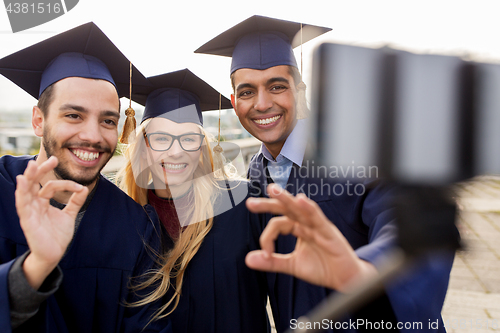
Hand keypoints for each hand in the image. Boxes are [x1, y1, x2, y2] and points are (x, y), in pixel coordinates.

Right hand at [15, 156, 87, 289]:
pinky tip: (21, 181)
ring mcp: (29, 212)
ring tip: (31, 165)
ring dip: (28, 177)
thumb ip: (75, 202)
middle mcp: (34, 204)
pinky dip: (21, 192)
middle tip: (53, 159)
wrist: (54, 254)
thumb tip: (84, 188)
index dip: (65, 184)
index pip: (50, 186)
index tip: (79, 187)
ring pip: (26, 191)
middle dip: (41, 170)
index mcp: (42, 202)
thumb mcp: (69, 215)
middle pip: (34, 183)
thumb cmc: (58, 235)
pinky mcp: (27, 220)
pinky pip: (22, 204)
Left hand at [245, 184, 376, 291]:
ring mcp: (318, 225)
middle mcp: (306, 223)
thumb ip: (272, 261)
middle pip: (285, 208)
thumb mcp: (293, 266)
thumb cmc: (323, 268)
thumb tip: (248, 259)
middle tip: (250, 204)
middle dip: (268, 204)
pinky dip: (309, 208)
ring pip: (300, 208)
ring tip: (272, 190)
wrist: (346, 280)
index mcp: (298, 228)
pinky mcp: (329, 232)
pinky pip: (318, 218)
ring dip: (285, 198)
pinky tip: (300, 200)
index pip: (277, 223)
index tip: (265, 253)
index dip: (267, 237)